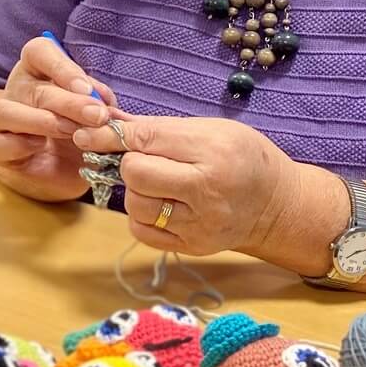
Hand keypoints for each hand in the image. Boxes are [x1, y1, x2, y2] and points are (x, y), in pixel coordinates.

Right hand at [0, 35, 125, 202]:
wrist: (61, 165)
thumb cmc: (79, 128)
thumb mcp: (94, 113)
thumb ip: (99, 104)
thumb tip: (105, 102)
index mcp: (39, 70)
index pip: (39, 52)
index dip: (62, 67)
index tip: (87, 89)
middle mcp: (18, 89)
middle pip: (35, 88)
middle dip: (70, 103)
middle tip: (97, 116)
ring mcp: (3, 118)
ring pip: (6, 111)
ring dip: (42, 121)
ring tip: (71, 132)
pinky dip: (19, 145)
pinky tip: (40, 147)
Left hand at [71, 112, 305, 260]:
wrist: (276, 204)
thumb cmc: (242, 156)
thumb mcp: (209, 129)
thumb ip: (157, 128)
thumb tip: (105, 119)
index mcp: (213, 153)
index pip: (146, 140)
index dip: (112, 135)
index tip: (89, 133)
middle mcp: (206, 191)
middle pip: (136, 174)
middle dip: (130, 163)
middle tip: (145, 160)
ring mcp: (199, 224)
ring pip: (135, 205)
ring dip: (136, 190)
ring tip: (157, 182)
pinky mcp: (193, 246)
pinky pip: (142, 231)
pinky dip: (141, 215)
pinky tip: (159, 203)